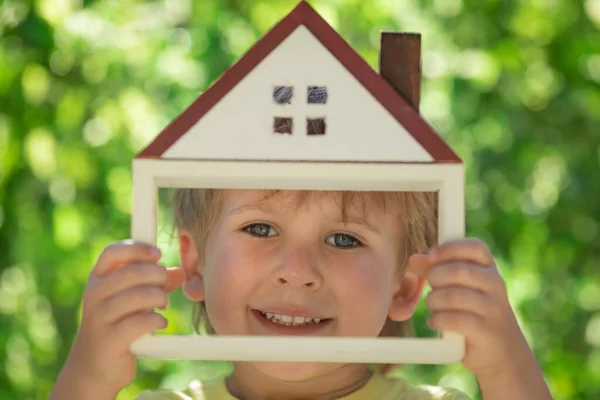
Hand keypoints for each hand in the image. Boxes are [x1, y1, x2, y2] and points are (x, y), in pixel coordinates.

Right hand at [64, 240, 184, 392]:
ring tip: (163, 305)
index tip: (157, 254)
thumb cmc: (117, 326)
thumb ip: (154, 284)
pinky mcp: (110, 340)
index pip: (112, 252)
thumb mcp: (131, 300)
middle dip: (157, 275)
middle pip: (132, 272)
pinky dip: (157, 320)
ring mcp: (99, 318)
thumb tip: (179, 272)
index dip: (137, 248)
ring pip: (140, 296)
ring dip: (160, 298)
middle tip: (165, 285)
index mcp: (97, 280)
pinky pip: (142, 321)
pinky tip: (159, 323)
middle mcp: (94, 295)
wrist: (93, 368)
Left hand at [409, 239, 531, 377]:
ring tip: (434, 309)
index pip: (474, 247)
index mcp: (490, 269)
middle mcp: (496, 285)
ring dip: (433, 302)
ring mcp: (493, 309)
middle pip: (457, 270)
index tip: (431, 256)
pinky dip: (437, 320)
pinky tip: (436, 323)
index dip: (449, 248)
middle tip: (432, 290)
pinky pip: (452, 319)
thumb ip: (436, 270)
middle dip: (435, 278)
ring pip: (451, 296)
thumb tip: (414, 259)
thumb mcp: (459, 287)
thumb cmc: (473, 313)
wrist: (503, 353)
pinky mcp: (486, 331)